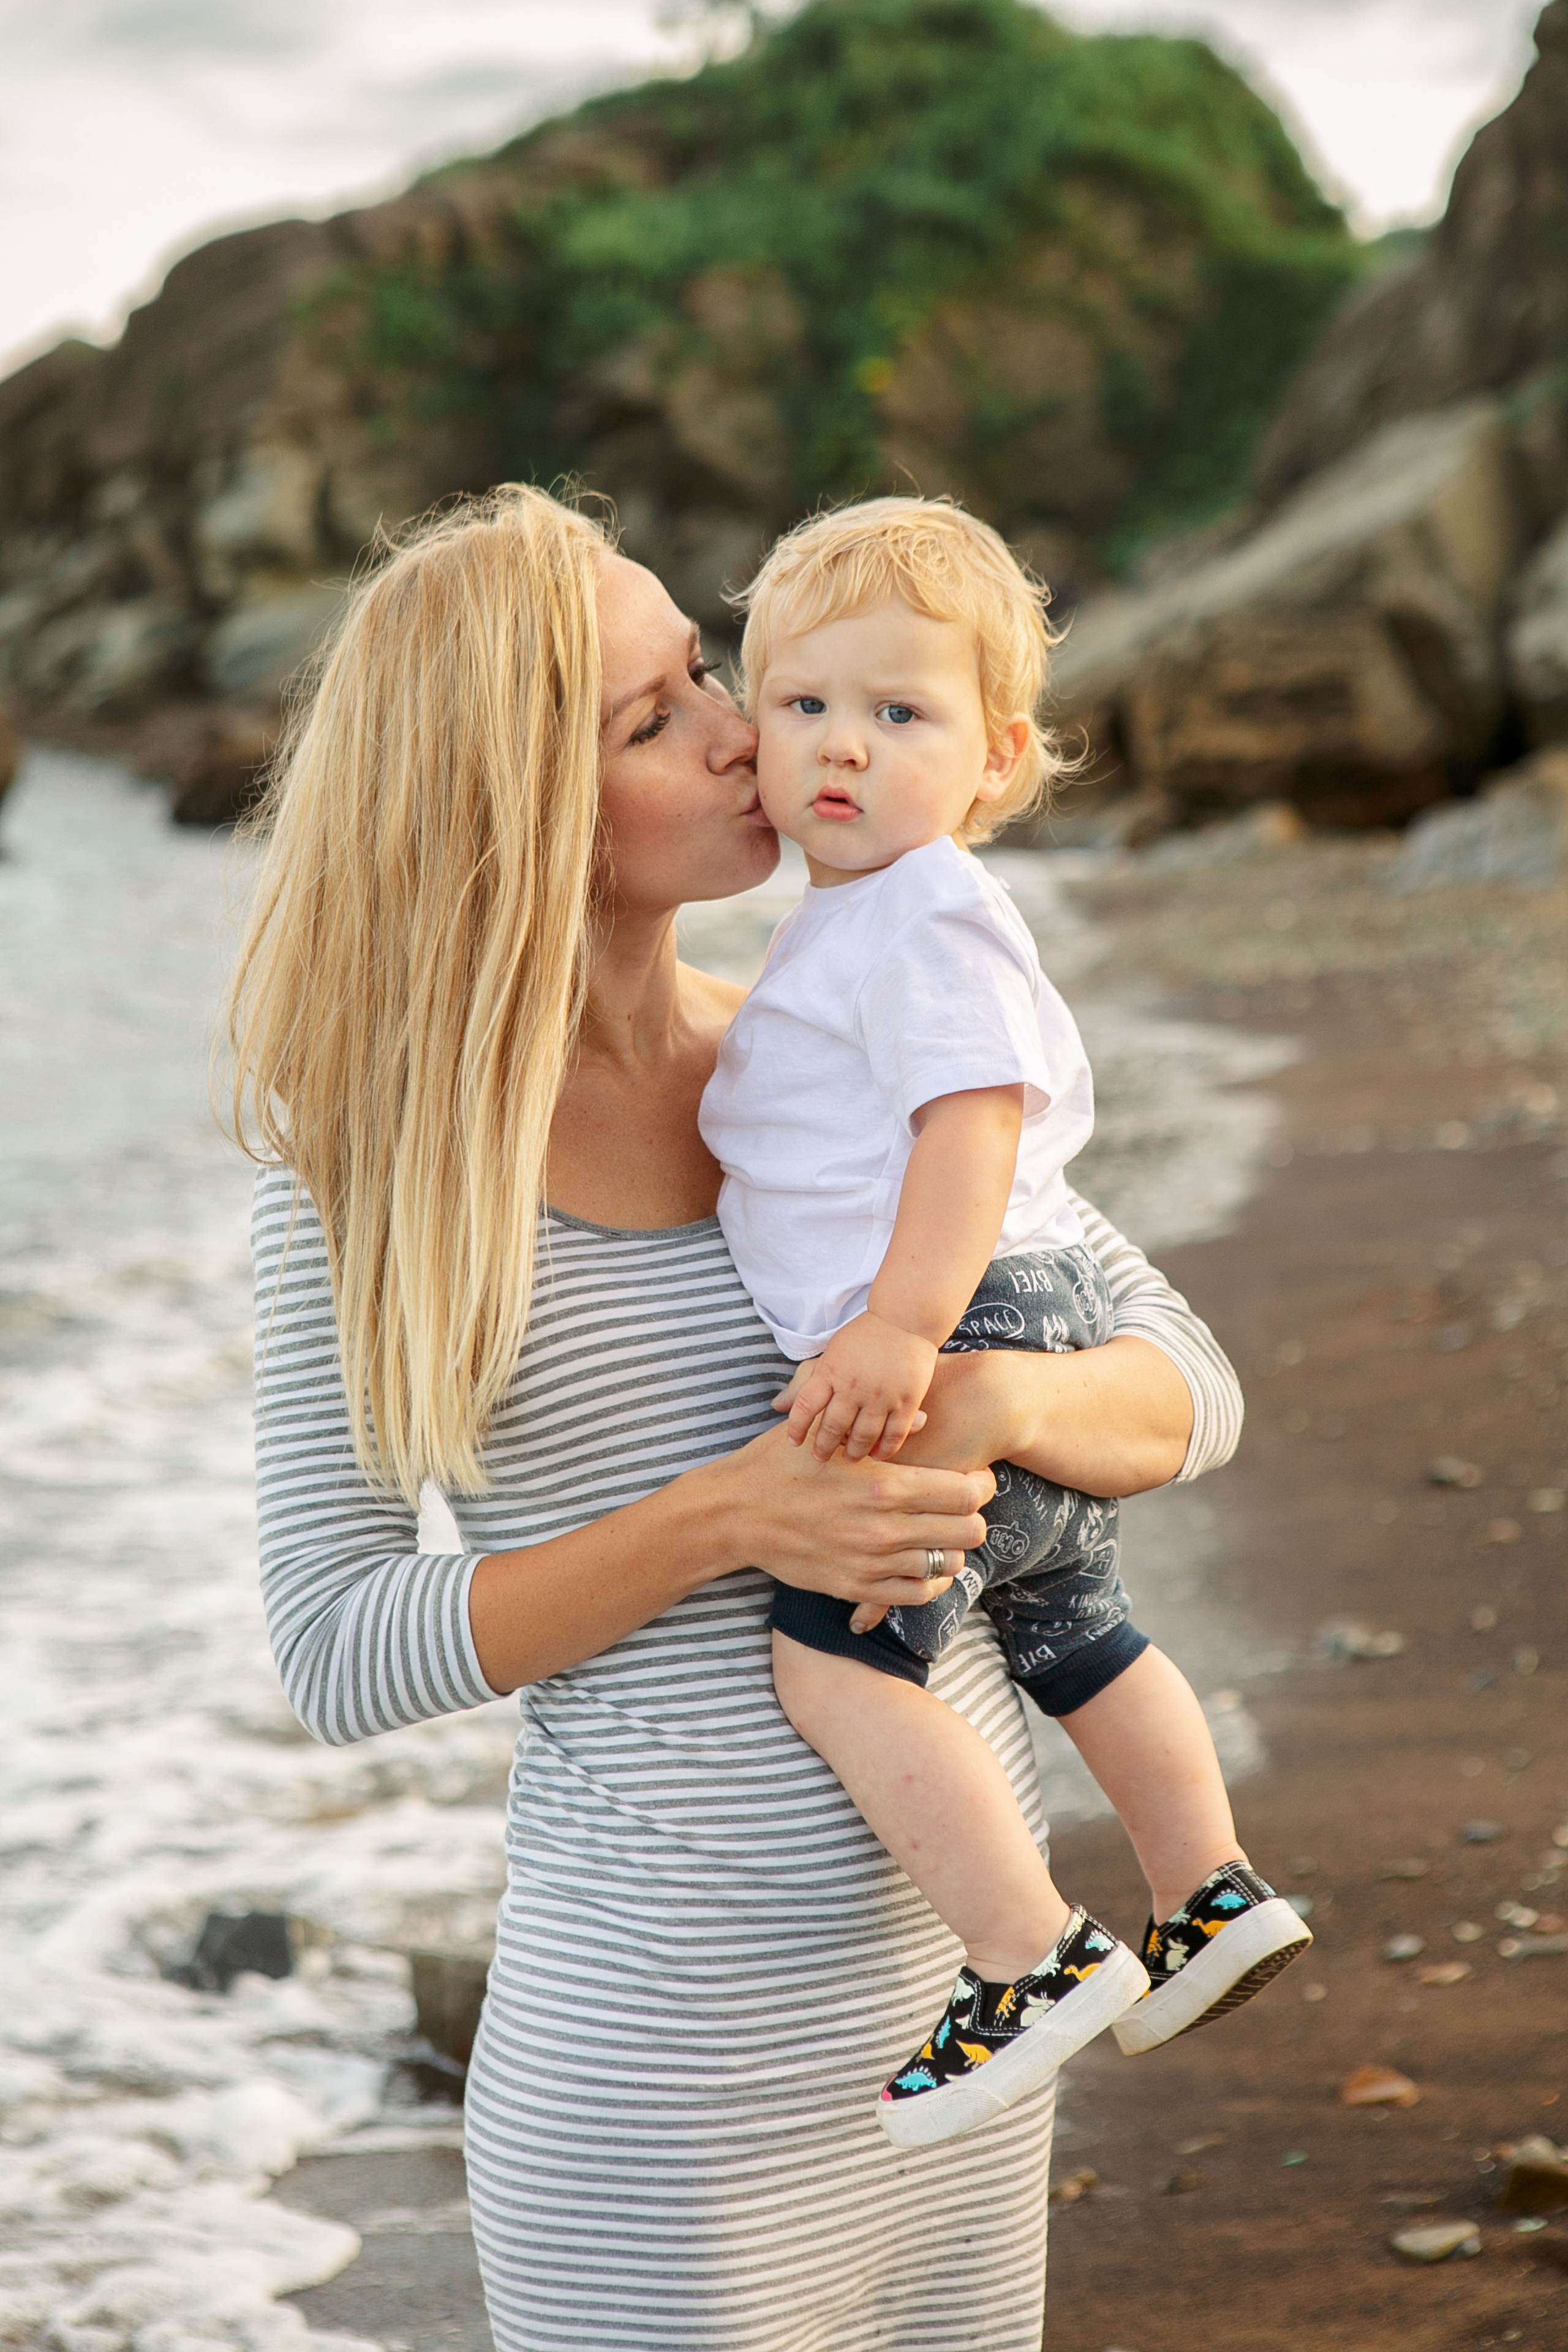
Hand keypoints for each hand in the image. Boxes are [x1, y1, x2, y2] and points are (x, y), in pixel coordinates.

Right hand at [721, 1422, 991, 1608]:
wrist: (735, 1513)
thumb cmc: (781, 1464)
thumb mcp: (828, 1434)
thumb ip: (884, 1428)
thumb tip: (929, 1418)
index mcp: (884, 1485)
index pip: (966, 1493)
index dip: (980, 1485)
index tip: (974, 1480)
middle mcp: (883, 1528)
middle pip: (968, 1531)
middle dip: (972, 1517)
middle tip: (960, 1507)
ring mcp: (871, 1563)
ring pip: (947, 1564)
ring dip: (950, 1548)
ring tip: (938, 1533)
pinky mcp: (856, 1589)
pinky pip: (917, 1594)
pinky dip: (928, 1580)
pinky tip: (920, 1562)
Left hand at [782, 1312, 938, 1462]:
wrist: (905, 1318)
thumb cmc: (864, 1337)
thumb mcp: (830, 1354)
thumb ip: (806, 1383)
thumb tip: (776, 1406)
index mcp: (831, 1371)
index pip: (805, 1406)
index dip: (796, 1428)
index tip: (794, 1442)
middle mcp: (853, 1386)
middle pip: (833, 1427)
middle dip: (824, 1447)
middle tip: (820, 1458)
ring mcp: (881, 1395)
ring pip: (863, 1436)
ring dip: (854, 1453)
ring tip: (850, 1458)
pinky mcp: (907, 1400)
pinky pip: (894, 1435)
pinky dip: (884, 1449)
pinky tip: (877, 1454)